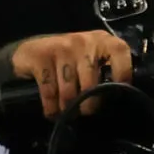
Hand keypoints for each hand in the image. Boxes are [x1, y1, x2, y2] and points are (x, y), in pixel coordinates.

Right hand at [10, 30, 134, 118]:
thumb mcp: (90, 58)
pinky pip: (49, 92)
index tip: (118, 92)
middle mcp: (83, 42)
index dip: (122, 74)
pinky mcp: (41, 58)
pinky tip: (52, 111)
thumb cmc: (68, 59)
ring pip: (69, 91)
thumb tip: (117, 96)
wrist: (30, 50)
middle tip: (85, 111)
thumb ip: (105, 70)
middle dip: (88, 104)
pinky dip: (51, 107)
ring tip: (68, 113)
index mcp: (101, 40)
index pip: (119, 52)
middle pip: (90, 84)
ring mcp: (61, 48)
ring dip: (68, 108)